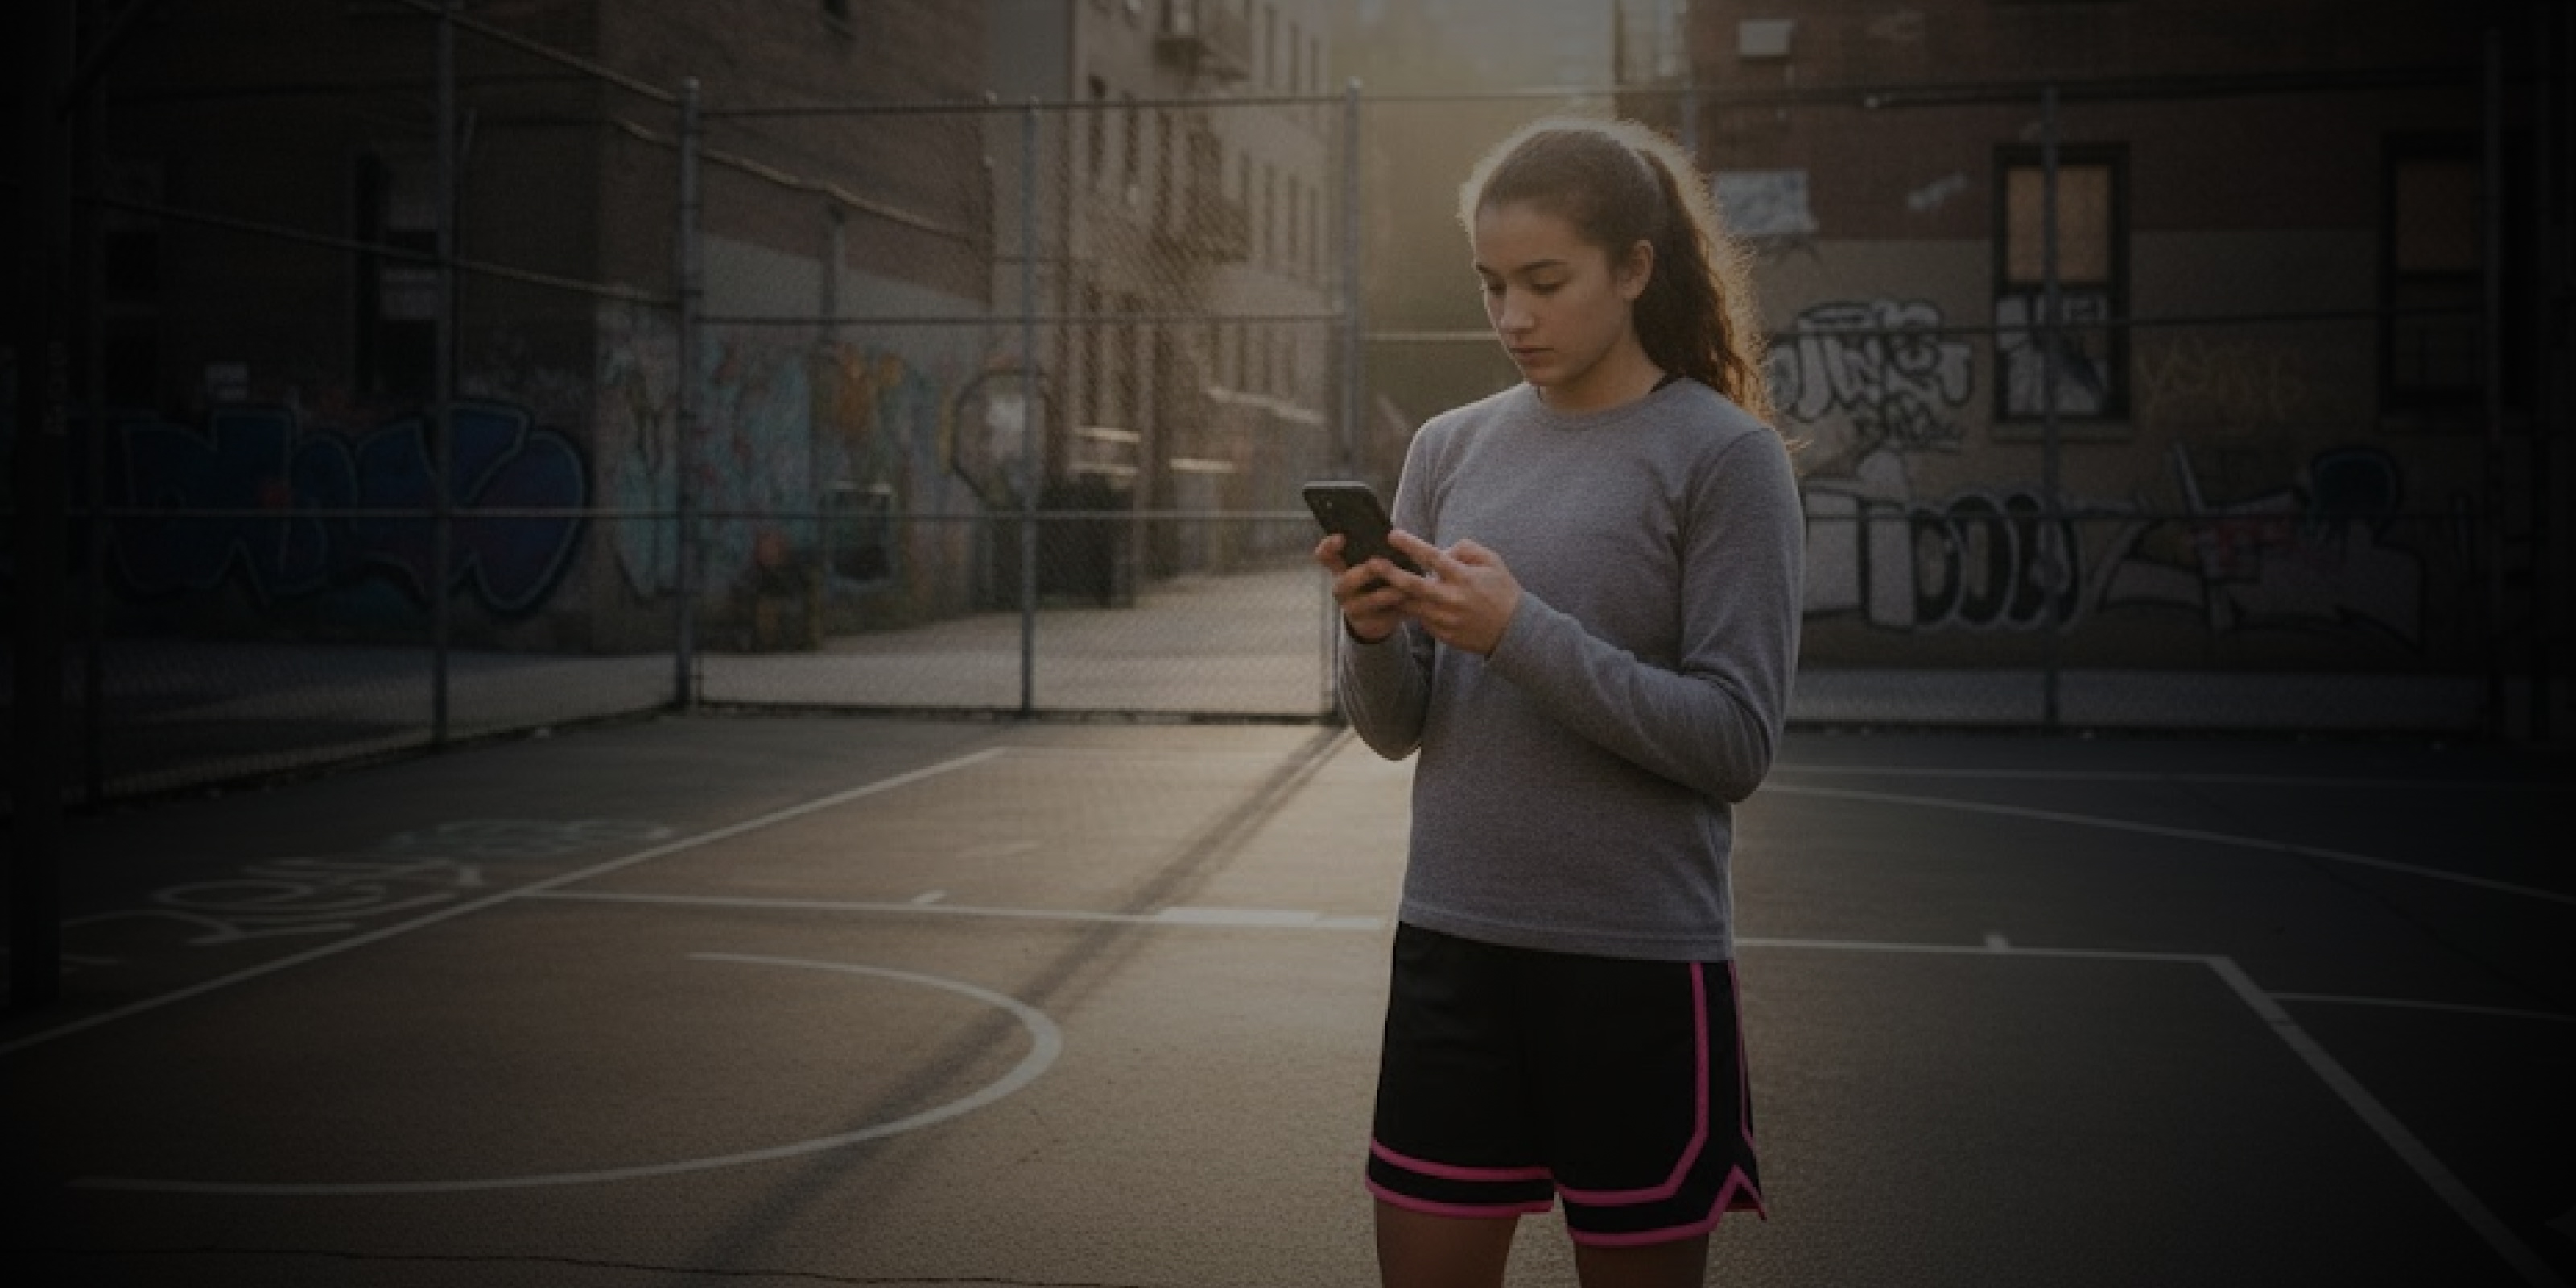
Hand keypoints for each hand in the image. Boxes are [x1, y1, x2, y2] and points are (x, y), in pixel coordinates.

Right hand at [1313, 533, 1407, 643]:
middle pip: (1345, 581)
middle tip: (1378, 564)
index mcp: (1341, 569)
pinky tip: (1409, 604)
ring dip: (1384, 594)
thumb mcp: (1374, 566)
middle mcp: (1342, 588)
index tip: (1341, 538)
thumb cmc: (1377, 583)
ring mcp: (1352, 608)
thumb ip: (1378, 553)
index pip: (1325, 556)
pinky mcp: (1366, 624)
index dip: (1329, 547)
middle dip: (1364, 572)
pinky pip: (1380, 618)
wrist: (1378, 618)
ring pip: (1366, 601)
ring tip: (1402, 590)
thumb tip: (1395, 534)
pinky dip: (1396, 611)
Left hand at [1383, 531, 1520, 656]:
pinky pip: (1422, 620)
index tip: (1392, 535)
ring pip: (1412, 605)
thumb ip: (1466, 549)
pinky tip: (1406, 602)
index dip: (1411, 545)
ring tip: (1380, 584)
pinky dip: (1414, 610)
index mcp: (1463, 577)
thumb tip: (1442, 550)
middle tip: (1371, 563)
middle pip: (1412, 585)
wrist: (1514, 631)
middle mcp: (1452, 599)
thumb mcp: (1492, 561)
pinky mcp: (1444, 635)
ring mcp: (1446, 619)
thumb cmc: (1503, 591)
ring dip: (1395, 594)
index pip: (1432, 557)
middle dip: (1389, 573)